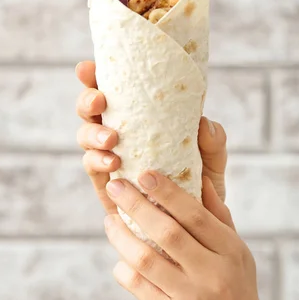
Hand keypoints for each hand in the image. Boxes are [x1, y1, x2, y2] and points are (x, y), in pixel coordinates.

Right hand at [76, 60, 227, 212]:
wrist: (194, 232)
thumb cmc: (201, 187)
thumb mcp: (213, 162)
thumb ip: (213, 143)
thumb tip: (204, 124)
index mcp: (141, 118)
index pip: (115, 91)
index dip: (96, 77)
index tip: (88, 67)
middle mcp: (120, 134)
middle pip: (90, 110)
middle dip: (87, 100)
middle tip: (100, 101)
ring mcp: (109, 158)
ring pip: (85, 136)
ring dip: (93, 133)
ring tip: (111, 139)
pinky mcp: (106, 185)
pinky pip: (92, 168)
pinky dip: (98, 163)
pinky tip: (113, 164)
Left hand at [102, 171, 267, 299]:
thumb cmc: (237, 295)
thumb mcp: (239, 256)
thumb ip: (219, 219)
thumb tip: (200, 180)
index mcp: (230, 253)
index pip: (195, 215)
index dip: (167, 192)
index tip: (144, 173)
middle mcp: (211, 275)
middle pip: (166, 232)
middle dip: (136, 204)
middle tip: (116, 185)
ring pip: (144, 258)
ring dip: (121, 235)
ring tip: (110, 220)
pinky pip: (137, 286)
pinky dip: (123, 268)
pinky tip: (120, 258)